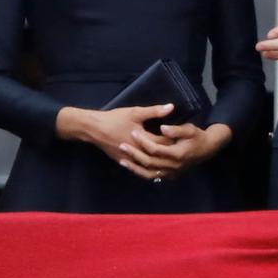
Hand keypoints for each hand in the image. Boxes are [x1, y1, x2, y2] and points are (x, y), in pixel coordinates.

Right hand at [58, 104, 174, 176]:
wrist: (93, 129)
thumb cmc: (114, 119)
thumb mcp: (135, 112)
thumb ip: (154, 111)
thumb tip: (171, 107)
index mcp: (143, 140)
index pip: (164, 144)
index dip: (174, 141)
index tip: (183, 138)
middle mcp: (139, 153)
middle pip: (159, 156)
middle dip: (169, 152)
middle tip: (180, 148)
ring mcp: (131, 160)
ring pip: (150, 166)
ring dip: (160, 162)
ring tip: (169, 158)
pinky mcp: (124, 162)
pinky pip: (139, 169)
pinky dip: (148, 168)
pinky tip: (155, 166)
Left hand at [124, 122, 232, 180]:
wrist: (207, 149)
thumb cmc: (197, 136)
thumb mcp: (189, 129)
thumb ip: (175, 130)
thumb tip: (163, 128)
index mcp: (177, 154)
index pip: (155, 149)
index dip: (143, 141)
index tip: (133, 132)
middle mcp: (173, 166)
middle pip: (149, 162)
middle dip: (134, 154)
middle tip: (121, 145)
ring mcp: (171, 173)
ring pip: (149, 173)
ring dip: (135, 167)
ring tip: (122, 160)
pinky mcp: (170, 175)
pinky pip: (153, 177)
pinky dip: (141, 173)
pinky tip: (132, 167)